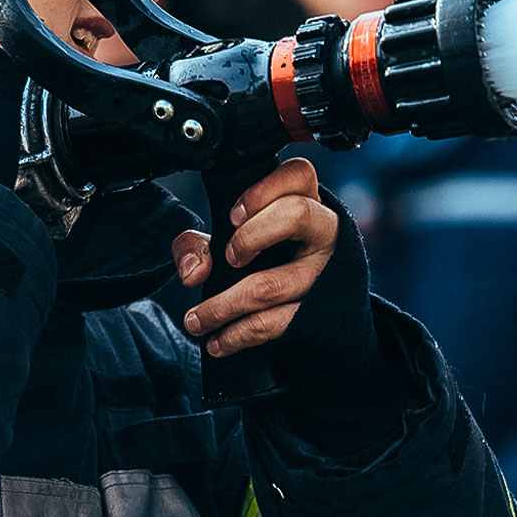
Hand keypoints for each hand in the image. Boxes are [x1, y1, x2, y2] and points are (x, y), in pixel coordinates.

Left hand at [173, 158, 337, 356]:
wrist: (322, 313)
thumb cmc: (271, 261)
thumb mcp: (235, 244)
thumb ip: (200, 246)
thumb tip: (191, 272)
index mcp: (306, 201)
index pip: (298, 174)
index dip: (264, 190)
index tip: (233, 216)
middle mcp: (323, 231)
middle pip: (296, 215)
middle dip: (250, 236)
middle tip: (228, 258)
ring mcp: (325, 273)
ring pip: (274, 283)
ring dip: (223, 306)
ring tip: (195, 321)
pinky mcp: (320, 313)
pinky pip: (275, 323)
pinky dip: (238, 335)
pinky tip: (218, 342)